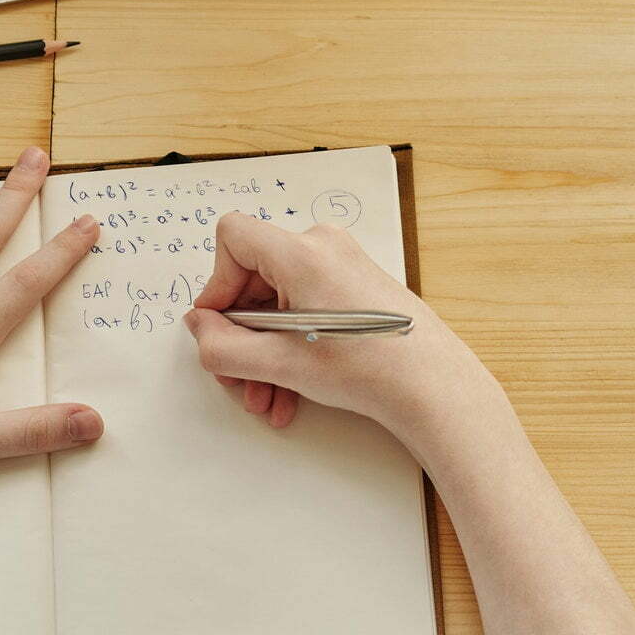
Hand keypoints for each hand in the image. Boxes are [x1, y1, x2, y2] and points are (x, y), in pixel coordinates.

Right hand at [185, 212, 495, 445]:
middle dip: (242, 333)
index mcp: (302, 253)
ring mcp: (341, 263)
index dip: (217, 282)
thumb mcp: (281, 363)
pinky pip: (304, 305)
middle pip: (254, 276)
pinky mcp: (354, 284)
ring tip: (268, 397)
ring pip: (278, 299)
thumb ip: (224, 346)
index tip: (219, 326)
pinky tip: (290, 392)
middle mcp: (322, 246)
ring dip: (265, 350)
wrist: (434, 388)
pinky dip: (291, 344)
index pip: (233, 237)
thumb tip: (199, 326)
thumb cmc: (368, 369)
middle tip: (240, 378)